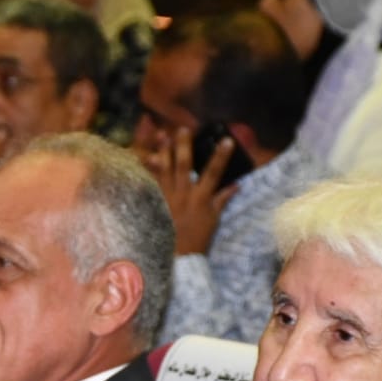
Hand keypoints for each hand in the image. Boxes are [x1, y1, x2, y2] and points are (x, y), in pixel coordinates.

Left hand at [141, 128, 239, 255]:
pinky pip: (154, 181)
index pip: (213, 173)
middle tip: (183, 129)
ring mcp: (169, 196)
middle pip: (184, 166)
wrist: (182, 252)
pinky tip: (145, 157)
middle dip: (184, 146)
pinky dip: (150, 169)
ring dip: (164, 152)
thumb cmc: (201, 235)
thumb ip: (223, 198)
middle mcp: (184, 194)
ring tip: (162, 136)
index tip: (227, 141)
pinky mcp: (160, 200)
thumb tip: (237, 184)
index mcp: (201, 197)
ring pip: (165, 170)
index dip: (220, 157)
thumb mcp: (215, 217)